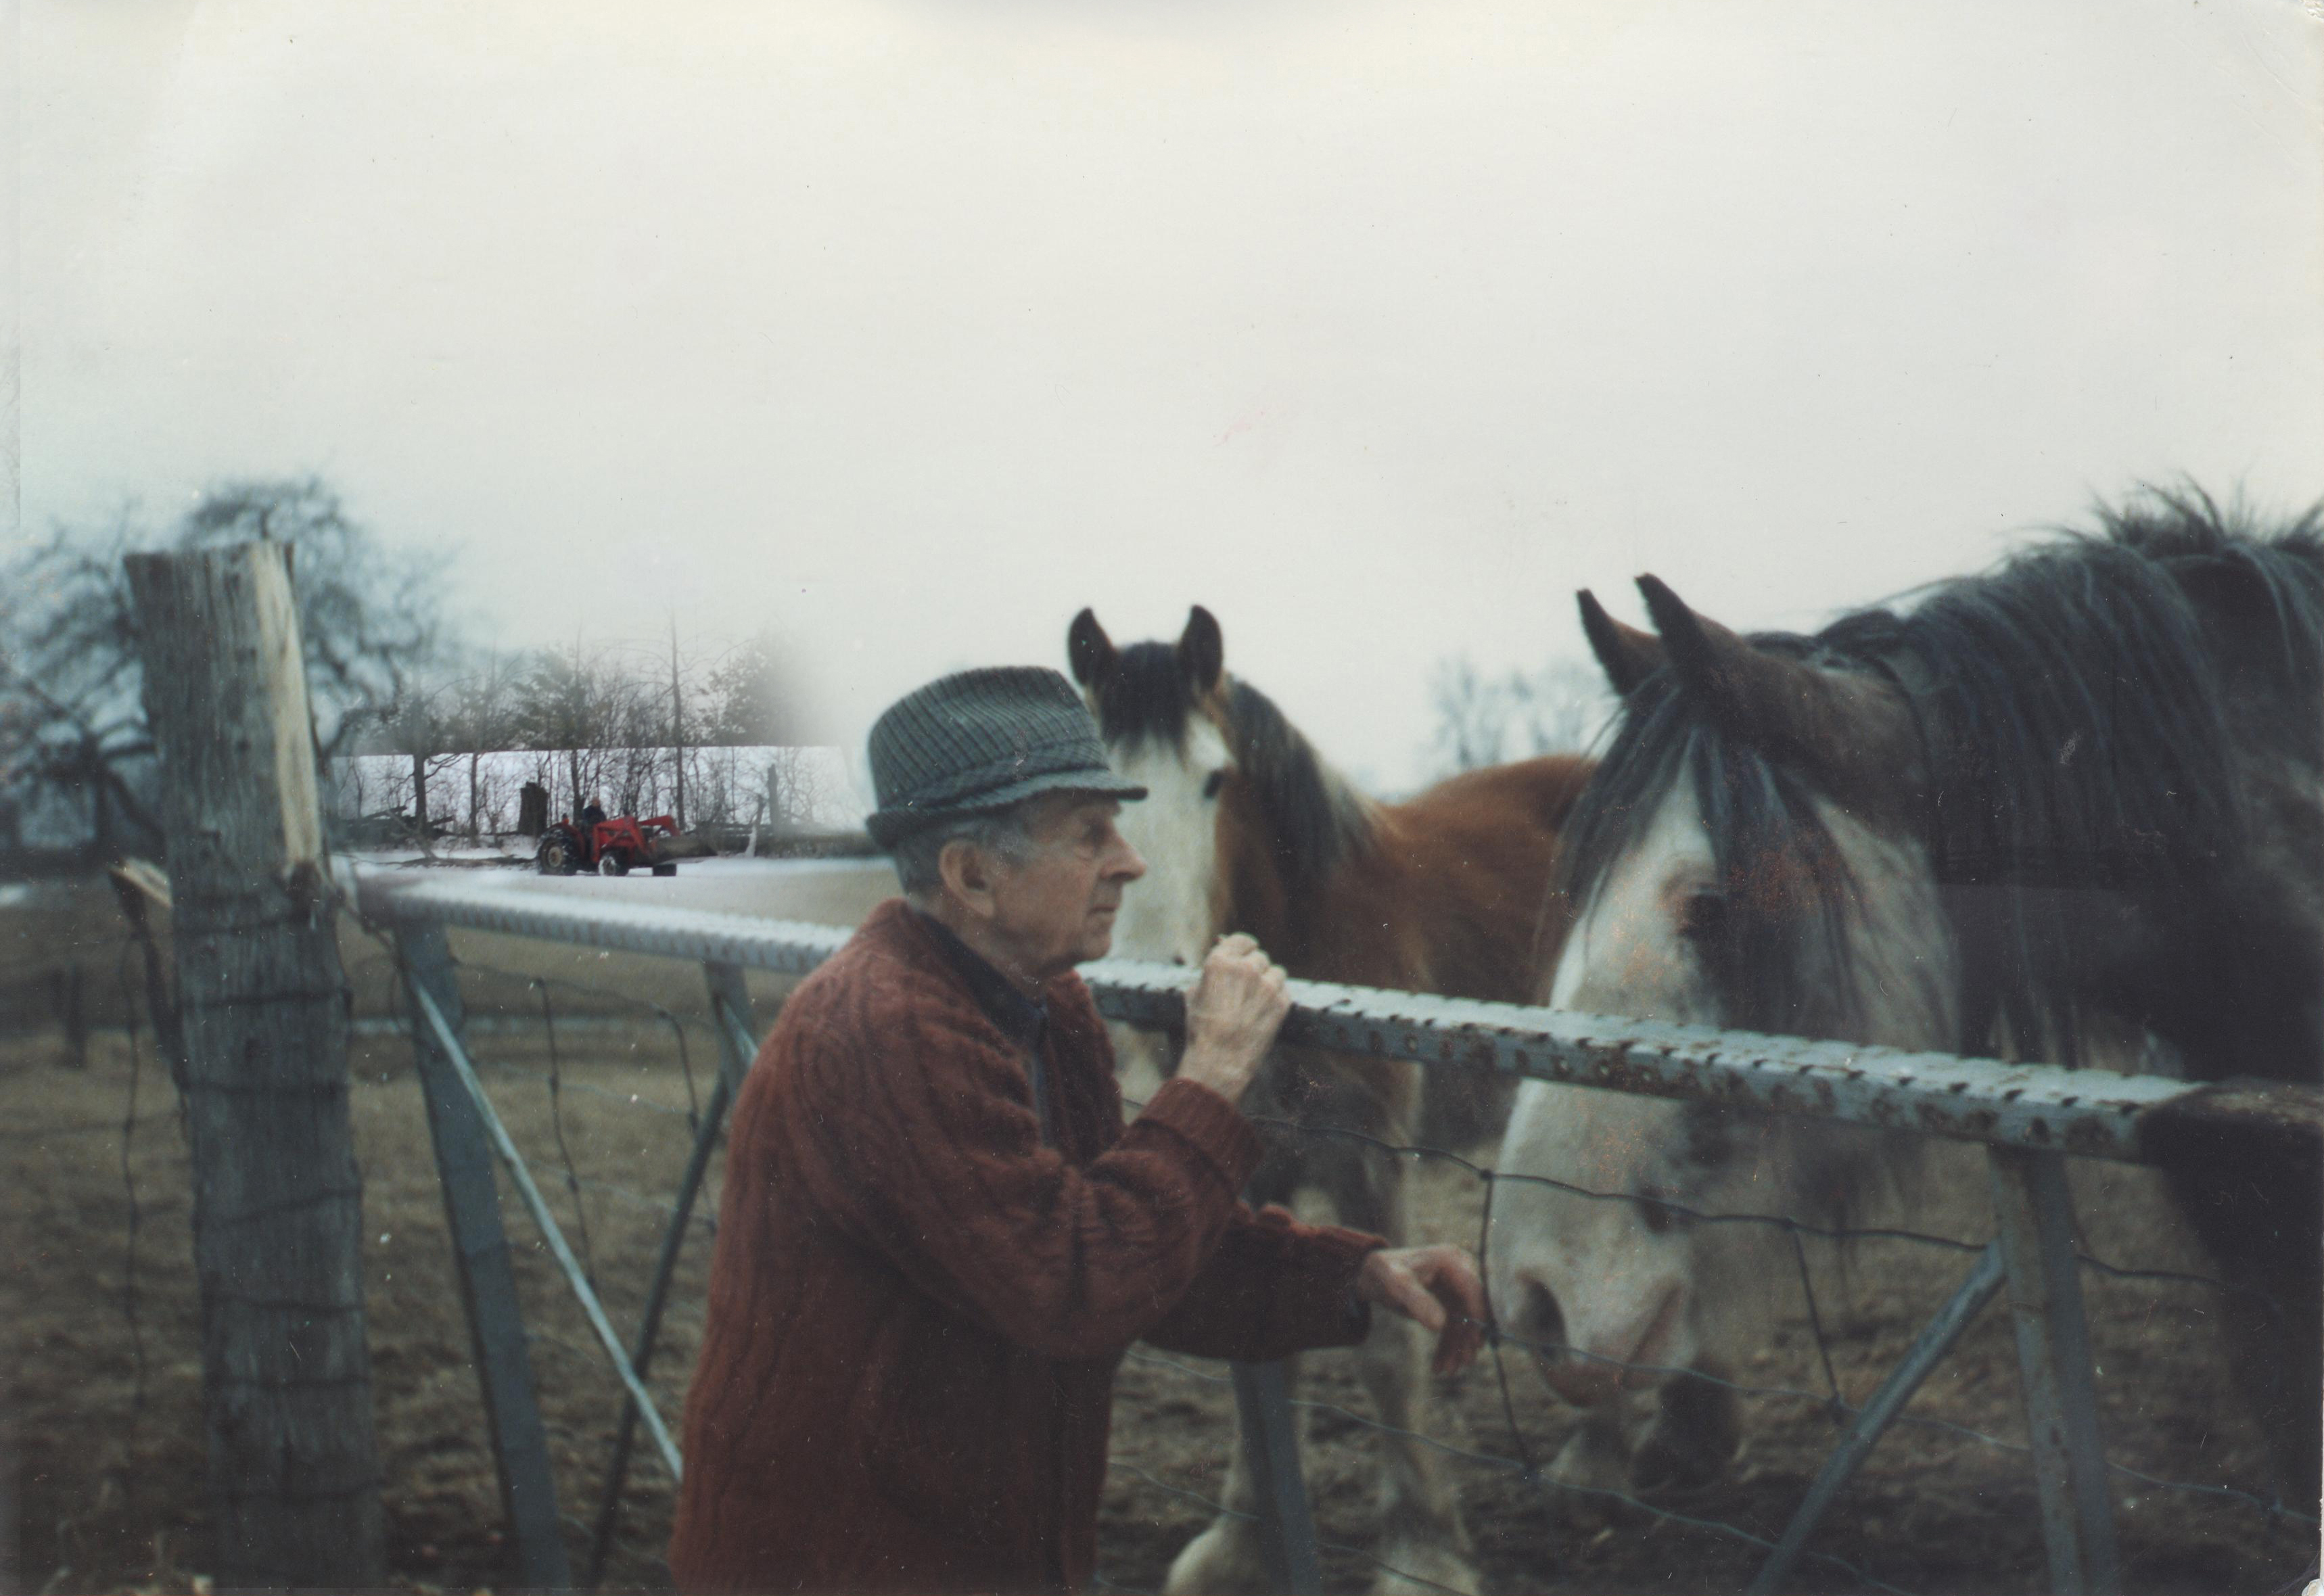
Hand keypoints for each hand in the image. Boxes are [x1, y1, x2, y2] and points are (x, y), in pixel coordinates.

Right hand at [1174, 933, 1290, 1108]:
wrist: (1219, 1061)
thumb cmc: (1202, 1029)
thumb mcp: (1194, 995)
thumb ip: (1210, 972)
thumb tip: (1219, 955)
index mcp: (1220, 961)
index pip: (1242, 940)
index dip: (1244, 949)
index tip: (1245, 957)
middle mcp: (1246, 968)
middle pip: (1260, 957)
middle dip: (1255, 969)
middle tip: (1246, 988)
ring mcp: (1267, 985)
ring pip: (1276, 972)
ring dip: (1269, 981)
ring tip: (1256, 1001)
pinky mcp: (1282, 1002)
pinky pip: (1284, 990)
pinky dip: (1277, 998)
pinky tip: (1264, 1013)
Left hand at [1354, 1245, 1487, 1375]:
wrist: (1371, 1274)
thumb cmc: (1384, 1272)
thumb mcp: (1396, 1284)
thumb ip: (1417, 1300)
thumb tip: (1440, 1325)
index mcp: (1451, 1260)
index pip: (1474, 1290)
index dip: (1477, 1316)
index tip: (1474, 1343)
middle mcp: (1459, 1272)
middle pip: (1473, 1309)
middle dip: (1467, 1339)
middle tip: (1462, 1364)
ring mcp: (1455, 1288)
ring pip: (1464, 1323)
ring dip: (1458, 1348)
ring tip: (1449, 1370)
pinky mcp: (1448, 1302)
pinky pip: (1453, 1327)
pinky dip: (1448, 1346)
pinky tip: (1440, 1365)